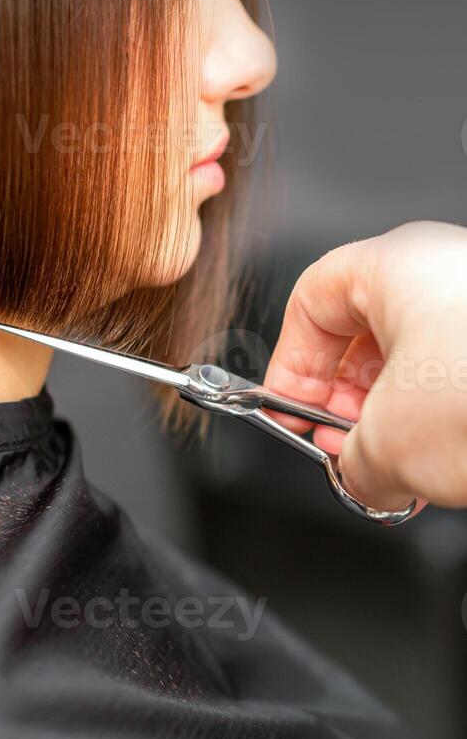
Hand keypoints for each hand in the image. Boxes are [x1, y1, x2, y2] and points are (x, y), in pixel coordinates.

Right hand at [263, 221, 466, 512]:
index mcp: (395, 263)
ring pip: (418, 356)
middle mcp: (446, 269)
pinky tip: (445, 461)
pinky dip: (445, 416)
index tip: (289, 412)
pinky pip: (463, 372)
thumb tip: (359, 474)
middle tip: (343, 448)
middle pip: (366, 330)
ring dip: (396, 416)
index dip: (289, 364)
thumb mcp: (387, 443)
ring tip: (397, 466)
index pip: (311, 300)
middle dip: (347, 400)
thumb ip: (350, 462)